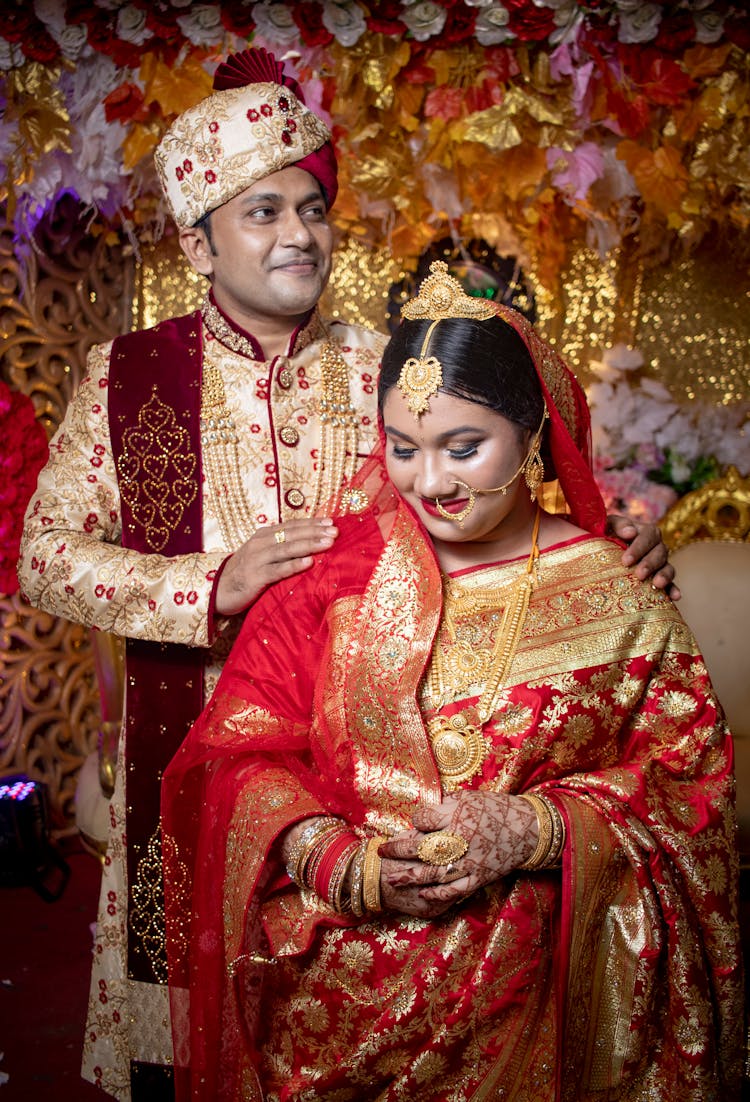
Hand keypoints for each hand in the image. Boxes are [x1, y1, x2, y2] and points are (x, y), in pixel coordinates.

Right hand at [216, 519, 337, 615]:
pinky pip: (278, 570)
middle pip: (292, 534)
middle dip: (315, 532)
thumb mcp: (261, 556)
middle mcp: (260, 543)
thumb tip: (308, 545)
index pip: (291, 526)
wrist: (216, 590)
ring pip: (287, 549)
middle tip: (335, 531)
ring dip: (309, 545)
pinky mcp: (254, 577)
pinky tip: (309, 562)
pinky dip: (294, 565)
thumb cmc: (244, 573)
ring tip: (328, 543)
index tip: (331, 522)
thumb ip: (280, 549)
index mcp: (263, 536)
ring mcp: (256, 559)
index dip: (311, 523)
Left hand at [378, 792, 538, 916]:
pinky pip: (455, 889)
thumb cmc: (495, 809)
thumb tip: (420, 817)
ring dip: (410, 876)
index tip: (414, 823)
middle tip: (382, 851)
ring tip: (392, 878)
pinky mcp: (479, 877)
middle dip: (399, 849)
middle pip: (423, 846)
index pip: (424, 818)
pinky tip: (424, 894)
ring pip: (434, 872)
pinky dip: (438, 893)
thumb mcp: (469, 797)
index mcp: (459, 814)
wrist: (528, 828)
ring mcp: (470, 861)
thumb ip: (444, 806)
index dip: (415, 820)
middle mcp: (461, 838)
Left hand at [607, 514, 680, 600]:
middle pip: (660, 552)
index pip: (649, 535)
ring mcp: (660, 564)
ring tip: (657, 584)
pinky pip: (670, 585)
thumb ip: (618, 525)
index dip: (639, 547)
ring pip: (668, 567)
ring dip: (665, 575)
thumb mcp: (608, 525)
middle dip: (650, 564)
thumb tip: (630, 532)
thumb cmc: (607, 535)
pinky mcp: (660, 579)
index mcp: (646, 532)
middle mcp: (657, 547)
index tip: (626, 560)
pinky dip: (673, 590)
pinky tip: (675, 597)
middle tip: (639, 574)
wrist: (605, 550)